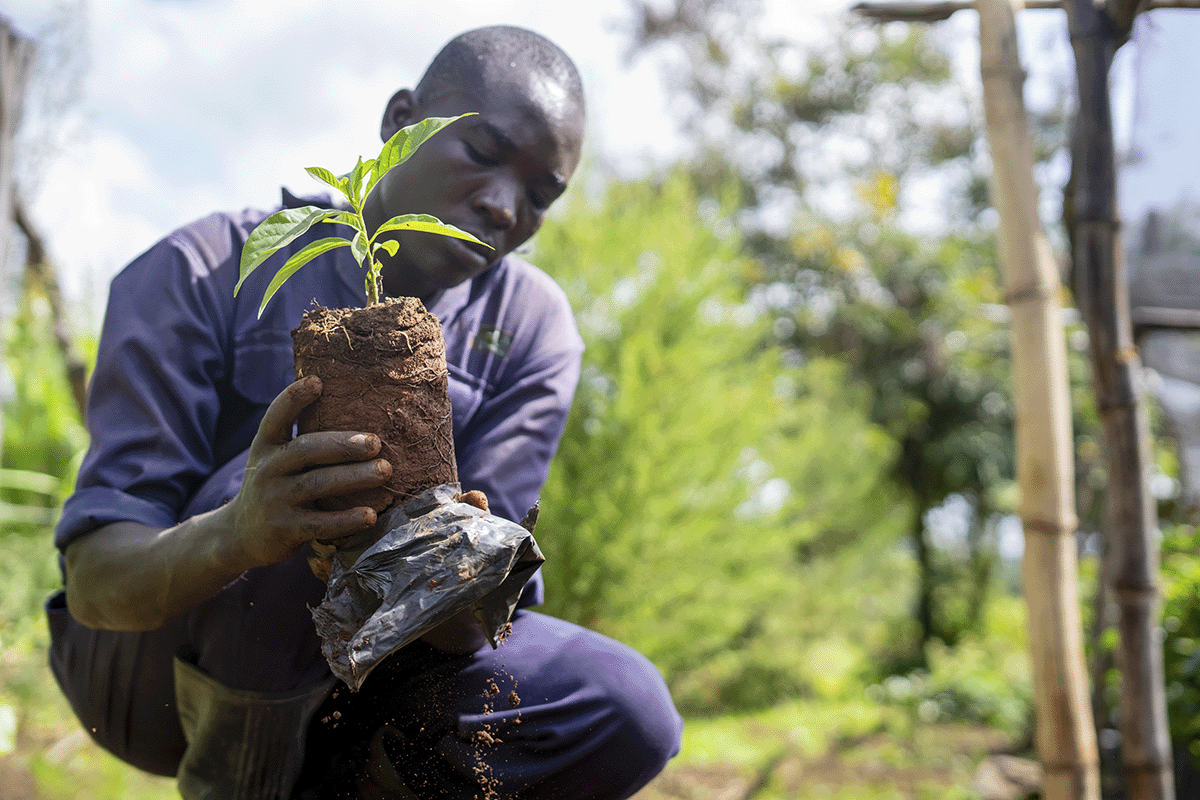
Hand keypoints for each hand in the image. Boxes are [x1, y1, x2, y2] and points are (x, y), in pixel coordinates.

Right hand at [227, 375, 392, 569]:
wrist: (240, 536)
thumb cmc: (274, 487)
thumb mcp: (274, 458)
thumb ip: (301, 439)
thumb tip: (349, 404)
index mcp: (266, 445)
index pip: (276, 416)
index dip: (294, 398)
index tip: (318, 381)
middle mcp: (267, 469)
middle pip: (306, 449)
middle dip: (343, 444)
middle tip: (376, 442)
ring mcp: (274, 500)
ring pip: (318, 484)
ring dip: (354, 477)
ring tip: (385, 471)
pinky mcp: (285, 529)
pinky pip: (320, 524)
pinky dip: (346, 520)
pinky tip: (371, 515)